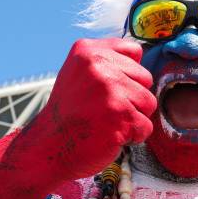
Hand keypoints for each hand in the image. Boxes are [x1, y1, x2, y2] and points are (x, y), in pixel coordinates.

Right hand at [24, 38, 156, 180]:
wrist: (49, 147)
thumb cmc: (70, 112)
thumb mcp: (79, 72)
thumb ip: (107, 60)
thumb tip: (141, 55)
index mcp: (88, 51)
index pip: (134, 51)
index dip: (127, 73)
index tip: (106, 88)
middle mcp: (99, 66)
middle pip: (145, 78)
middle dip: (132, 97)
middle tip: (105, 109)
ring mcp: (110, 91)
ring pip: (148, 102)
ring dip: (134, 117)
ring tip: (108, 121)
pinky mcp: (120, 117)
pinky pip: (145, 126)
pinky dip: (133, 136)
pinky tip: (110, 135)